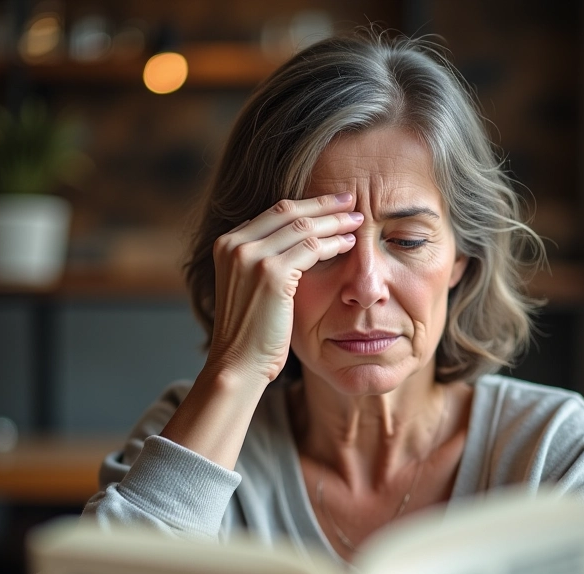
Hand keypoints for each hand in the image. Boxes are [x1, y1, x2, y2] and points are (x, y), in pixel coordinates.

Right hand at [205, 192, 361, 382]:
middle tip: (350, 199)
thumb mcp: (251, 288)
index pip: (274, 213)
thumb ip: (265, 261)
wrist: (238, 364)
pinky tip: (350, 243)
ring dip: (334, 222)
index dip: (306, 206)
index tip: (330, 204)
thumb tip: (296, 242)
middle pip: (288, 212)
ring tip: (356, 220)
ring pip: (303, 227)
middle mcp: (235, 244)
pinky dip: (333, 243)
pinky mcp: (270, 273)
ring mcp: (251, 257)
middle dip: (323, 204)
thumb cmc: (251, 334)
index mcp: (227, 244)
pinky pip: (311, 248)